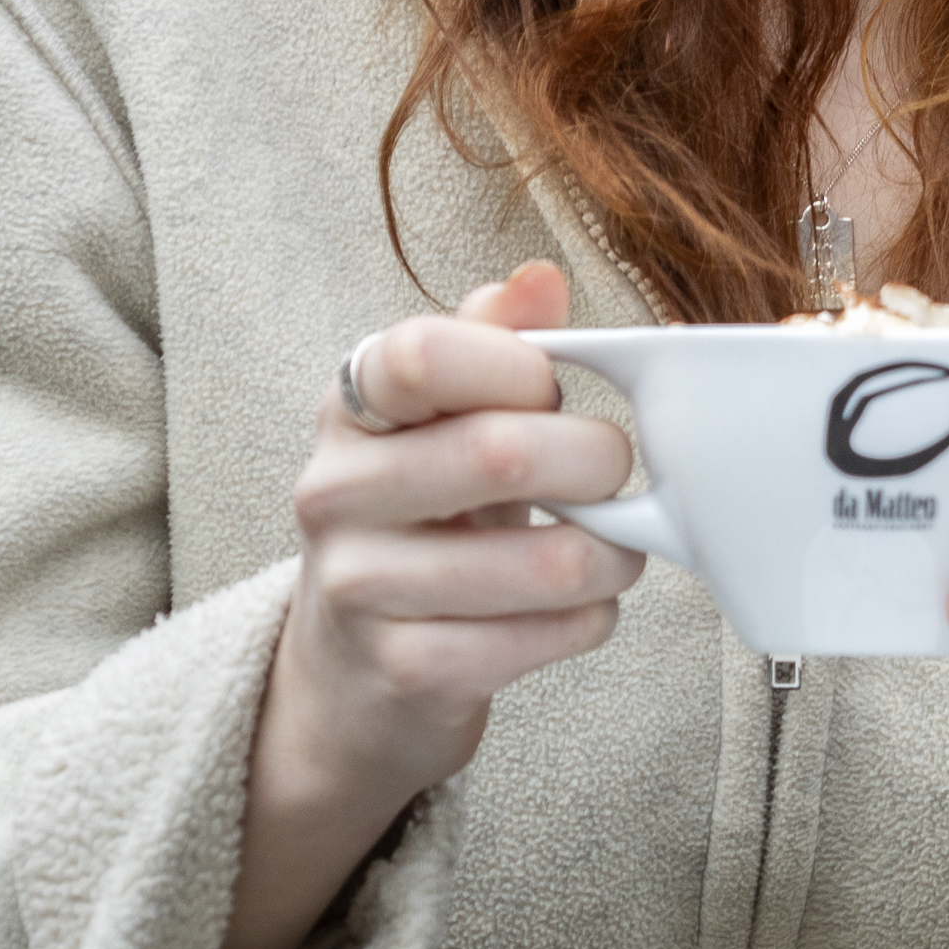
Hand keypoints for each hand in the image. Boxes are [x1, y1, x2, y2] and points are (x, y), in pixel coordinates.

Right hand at [266, 259, 643, 823]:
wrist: (354, 666)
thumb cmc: (428, 515)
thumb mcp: (447, 420)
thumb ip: (493, 341)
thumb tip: (537, 278)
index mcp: (351, 410)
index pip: (423, 354)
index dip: (521, 366)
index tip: (553, 389)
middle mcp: (335, 493)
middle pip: (500, 454)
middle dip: (597, 461)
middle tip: (614, 470)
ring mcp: (361, 588)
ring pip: (547, 560)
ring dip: (613, 553)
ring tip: (611, 546)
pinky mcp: (406, 670)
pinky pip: (548, 634)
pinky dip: (591, 618)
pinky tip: (573, 607)